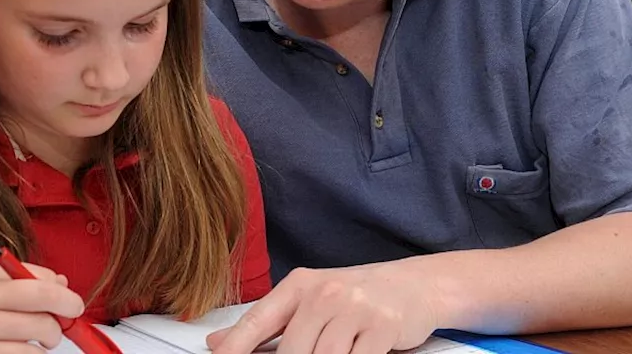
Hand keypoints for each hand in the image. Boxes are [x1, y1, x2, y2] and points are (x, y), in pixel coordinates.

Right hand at [0, 260, 85, 353]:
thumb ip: (18, 279)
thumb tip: (62, 284)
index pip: (41, 278)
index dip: (65, 293)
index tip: (70, 303)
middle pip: (45, 305)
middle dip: (65, 316)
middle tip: (61, 324)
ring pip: (37, 338)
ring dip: (47, 343)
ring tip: (38, 341)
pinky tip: (22, 353)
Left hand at [206, 264, 443, 353]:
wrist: (413, 285)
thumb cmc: (355, 297)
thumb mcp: (308, 300)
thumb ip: (265, 323)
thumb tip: (217, 343)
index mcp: (299, 285)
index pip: (258, 320)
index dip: (237, 346)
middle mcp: (324, 293)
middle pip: (292, 350)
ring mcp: (354, 309)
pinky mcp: (382, 327)